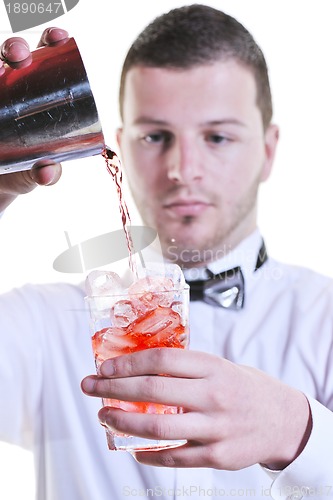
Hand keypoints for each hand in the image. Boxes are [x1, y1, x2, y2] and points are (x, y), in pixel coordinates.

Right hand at [0, 28, 67, 210]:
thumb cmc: (24, 171)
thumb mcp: (36, 172)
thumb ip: (45, 174)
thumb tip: (47, 173)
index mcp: (38, 94)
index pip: (46, 59)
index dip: (51, 41)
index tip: (58, 37)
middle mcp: (10, 88)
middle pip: (12, 56)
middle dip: (15, 46)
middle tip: (18, 55)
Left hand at [81, 348, 311, 469]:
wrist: (281, 418)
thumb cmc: (242, 387)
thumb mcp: (218, 366)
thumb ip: (184, 368)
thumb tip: (136, 367)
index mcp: (212, 367)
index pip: (160, 361)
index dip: (127, 364)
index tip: (104, 367)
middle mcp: (213, 395)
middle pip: (152, 390)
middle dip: (113, 389)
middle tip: (90, 387)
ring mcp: (215, 428)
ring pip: (157, 428)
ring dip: (122, 422)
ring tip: (104, 416)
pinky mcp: (217, 456)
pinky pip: (173, 458)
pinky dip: (147, 453)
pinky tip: (132, 447)